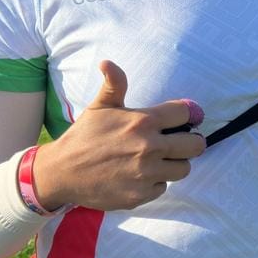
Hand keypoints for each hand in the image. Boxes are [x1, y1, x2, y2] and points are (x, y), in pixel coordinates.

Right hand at [31, 61, 205, 211]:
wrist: (62, 172)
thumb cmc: (83, 136)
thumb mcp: (99, 107)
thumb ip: (114, 84)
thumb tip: (107, 62)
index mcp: (144, 121)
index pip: (186, 113)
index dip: (185, 116)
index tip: (179, 121)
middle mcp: (150, 147)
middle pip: (196, 145)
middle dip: (189, 142)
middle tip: (176, 143)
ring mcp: (146, 173)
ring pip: (183, 169)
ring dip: (174, 164)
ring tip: (157, 160)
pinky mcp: (141, 195)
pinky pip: (163, 188)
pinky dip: (154, 183)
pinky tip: (139, 176)